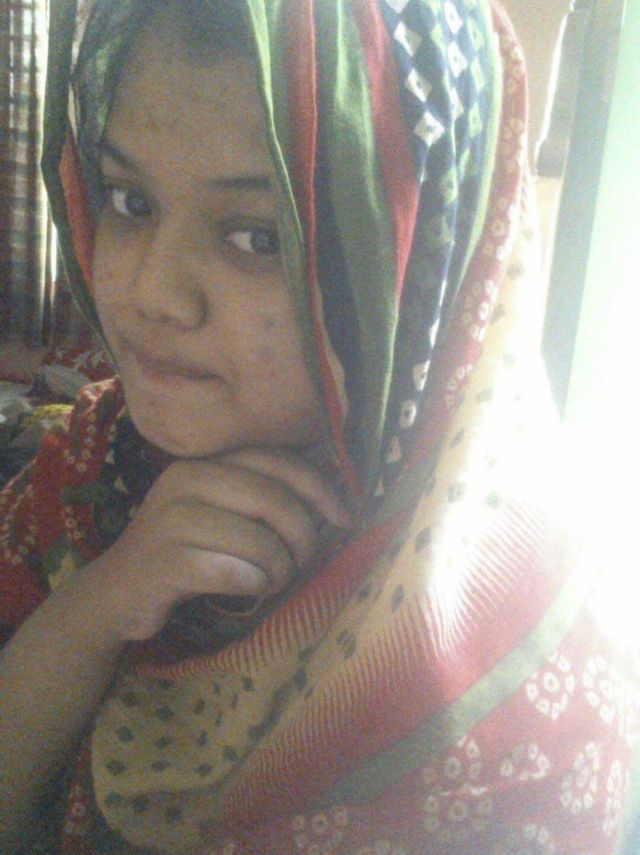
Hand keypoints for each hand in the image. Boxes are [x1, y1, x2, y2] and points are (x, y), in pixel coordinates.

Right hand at [79, 447, 350, 641]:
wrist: (118, 591)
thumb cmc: (185, 549)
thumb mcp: (220, 511)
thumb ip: (263, 497)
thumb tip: (333, 501)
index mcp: (204, 461)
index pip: (276, 461)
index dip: (320, 488)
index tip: (345, 517)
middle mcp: (185, 481)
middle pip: (273, 499)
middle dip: (304, 535)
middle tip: (305, 560)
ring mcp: (170, 521)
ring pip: (259, 541)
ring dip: (280, 568)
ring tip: (273, 579)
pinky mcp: (163, 564)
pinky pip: (235, 573)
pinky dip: (255, 585)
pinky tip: (251, 589)